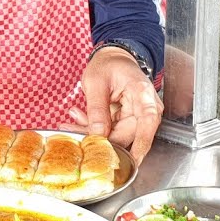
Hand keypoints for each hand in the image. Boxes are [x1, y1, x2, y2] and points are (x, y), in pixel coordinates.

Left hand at [62, 47, 162, 163]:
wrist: (113, 58)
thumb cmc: (108, 65)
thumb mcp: (96, 82)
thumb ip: (97, 109)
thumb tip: (98, 134)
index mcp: (142, 94)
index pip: (147, 124)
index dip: (140, 145)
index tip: (131, 162)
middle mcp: (146, 107)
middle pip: (127, 134)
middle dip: (98, 137)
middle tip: (72, 130)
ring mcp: (139, 115)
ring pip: (117, 135)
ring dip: (92, 131)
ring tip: (73, 116)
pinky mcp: (129, 120)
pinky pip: (113, 131)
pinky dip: (95, 127)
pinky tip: (79, 117)